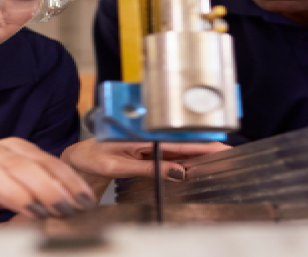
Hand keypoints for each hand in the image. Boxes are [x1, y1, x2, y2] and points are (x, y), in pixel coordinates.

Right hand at [0, 138, 97, 218]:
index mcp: (6, 149)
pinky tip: (24, 204)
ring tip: (58, 207)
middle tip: (79, 204)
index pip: (45, 159)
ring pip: (12, 165)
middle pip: (33, 160)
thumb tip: (58, 207)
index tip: (88, 197)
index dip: (69, 177)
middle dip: (60, 182)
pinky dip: (8, 190)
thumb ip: (24, 193)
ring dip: (39, 186)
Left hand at [61, 139, 229, 196]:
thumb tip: (177, 173)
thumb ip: (147, 169)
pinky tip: (194, 168)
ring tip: (218, 161)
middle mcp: (145, 137)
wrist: (78, 160)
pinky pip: (167, 158)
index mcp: (140, 134)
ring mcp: (146, 145)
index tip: (220, 147)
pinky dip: (182, 163)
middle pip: (181, 143)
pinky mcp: (144, 153)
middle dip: (205, 148)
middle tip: (228, 155)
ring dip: (196, 156)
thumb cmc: (92, 157)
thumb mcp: (117, 165)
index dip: (200, 143)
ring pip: (177, 151)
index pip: (176, 139)